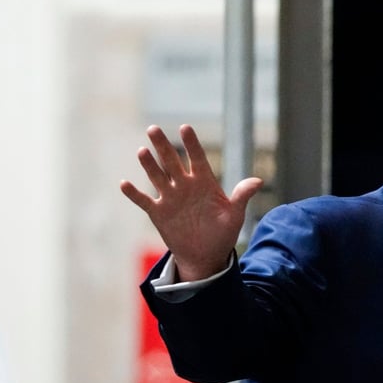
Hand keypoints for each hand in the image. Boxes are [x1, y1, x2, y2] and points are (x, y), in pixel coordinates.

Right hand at [120, 124, 263, 280]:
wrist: (206, 255)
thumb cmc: (223, 233)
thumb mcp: (235, 215)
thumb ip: (242, 196)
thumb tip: (258, 181)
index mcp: (204, 182)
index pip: (197, 158)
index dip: (191, 144)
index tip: (185, 128)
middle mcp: (184, 185)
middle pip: (172, 161)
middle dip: (163, 146)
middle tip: (153, 129)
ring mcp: (170, 197)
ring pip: (157, 176)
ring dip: (149, 165)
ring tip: (142, 151)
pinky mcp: (158, 212)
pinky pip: (144, 200)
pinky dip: (134, 194)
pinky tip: (125, 184)